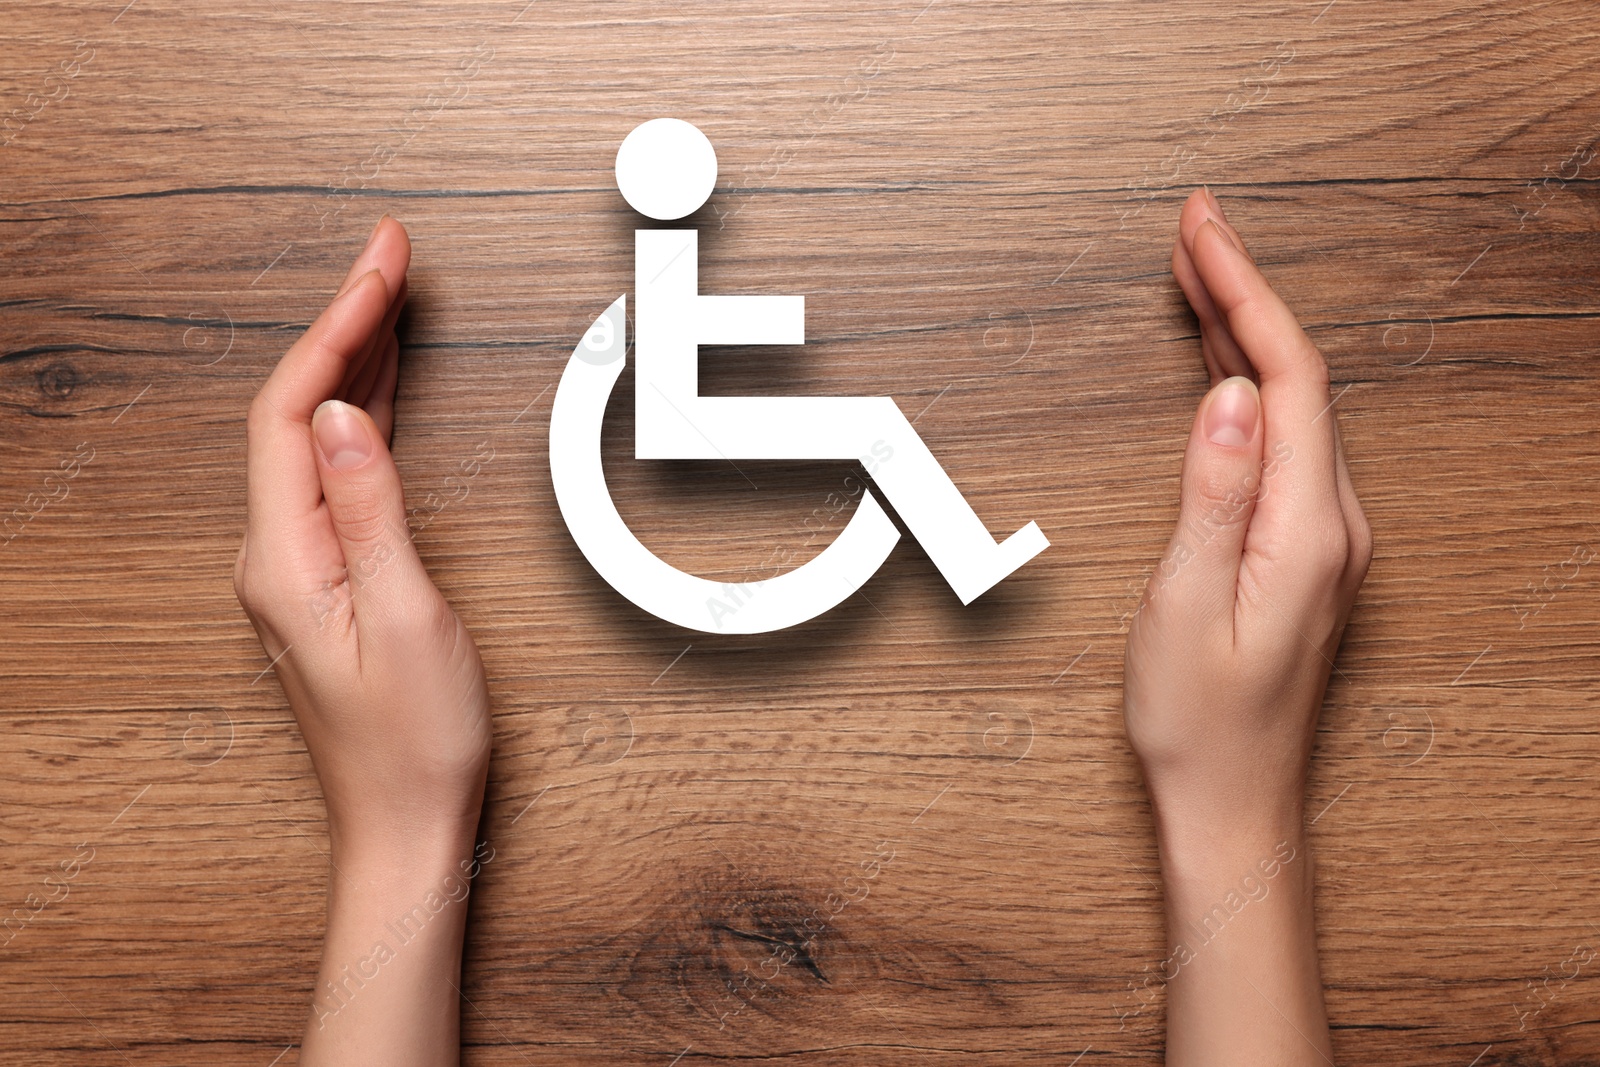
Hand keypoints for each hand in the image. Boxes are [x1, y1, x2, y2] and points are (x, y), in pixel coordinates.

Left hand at [234, 217, 490, 1063]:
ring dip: (351, 364)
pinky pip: (331, 474)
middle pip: (294, 411)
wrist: (407, 826)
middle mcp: (275, 557)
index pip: (290, 411)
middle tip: (389, 258)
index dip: (335, 327)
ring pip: (311, 438)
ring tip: (391, 301)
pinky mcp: (323, 581)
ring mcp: (295, 569)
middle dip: (344, 325)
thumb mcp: (410, 617)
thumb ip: (371, 510)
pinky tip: (380, 394)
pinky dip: (360, 418)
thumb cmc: (414, 743)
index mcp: (284, 558)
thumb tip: (340, 414)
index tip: (379, 267)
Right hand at [1120, 189, 1369, 1065]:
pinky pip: (1285, 440)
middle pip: (1297, 377)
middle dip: (1244, 292)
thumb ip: (1210, 497)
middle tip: (1194, 229)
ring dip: (1247, 331)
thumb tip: (1227, 395)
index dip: (1246, 292)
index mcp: (1307, 530)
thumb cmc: (1201, 723)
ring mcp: (1325, 537)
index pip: (1287, 378)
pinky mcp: (1305, 550)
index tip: (1203, 232)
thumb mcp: (1184, 608)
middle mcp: (1332, 525)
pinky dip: (1250, 384)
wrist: (1233, 801)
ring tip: (1199, 275)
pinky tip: (1222, 368)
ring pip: (1293, 403)